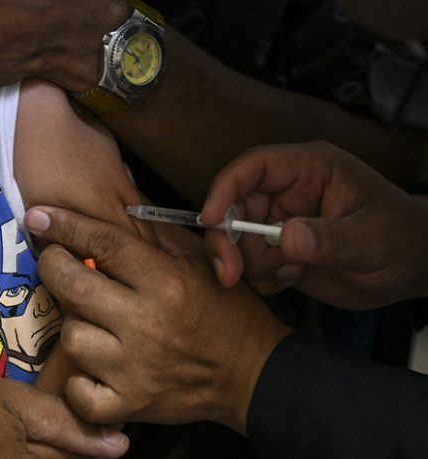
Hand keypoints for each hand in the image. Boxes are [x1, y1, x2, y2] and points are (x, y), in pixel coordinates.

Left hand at [24, 205, 290, 433]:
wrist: (251, 373)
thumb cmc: (225, 311)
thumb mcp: (201, 261)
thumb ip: (157, 236)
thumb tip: (116, 207)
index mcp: (165, 282)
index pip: (104, 245)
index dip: (65, 226)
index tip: (39, 216)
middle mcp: (146, 323)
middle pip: (72, 286)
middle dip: (52, 266)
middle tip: (56, 261)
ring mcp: (135, 368)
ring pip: (71, 337)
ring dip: (74, 324)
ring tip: (89, 320)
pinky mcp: (131, 404)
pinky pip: (79, 392)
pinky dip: (78, 381)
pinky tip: (91, 367)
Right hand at [201, 141, 427, 307]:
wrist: (409, 268)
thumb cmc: (403, 239)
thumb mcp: (373, 238)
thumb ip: (331, 237)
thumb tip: (287, 238)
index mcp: (309, 170)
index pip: (253, 167)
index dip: (225, 189)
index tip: (210, 219)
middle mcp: (287, 192)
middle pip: (232, 207)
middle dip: (227, 241)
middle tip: (231, 273)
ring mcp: (279, 221)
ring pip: (236, 240)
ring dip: (253, 264)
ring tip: (293, 272)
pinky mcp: (277, 250)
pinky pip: (249, 264)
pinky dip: (262, 278)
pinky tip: (294, 278)